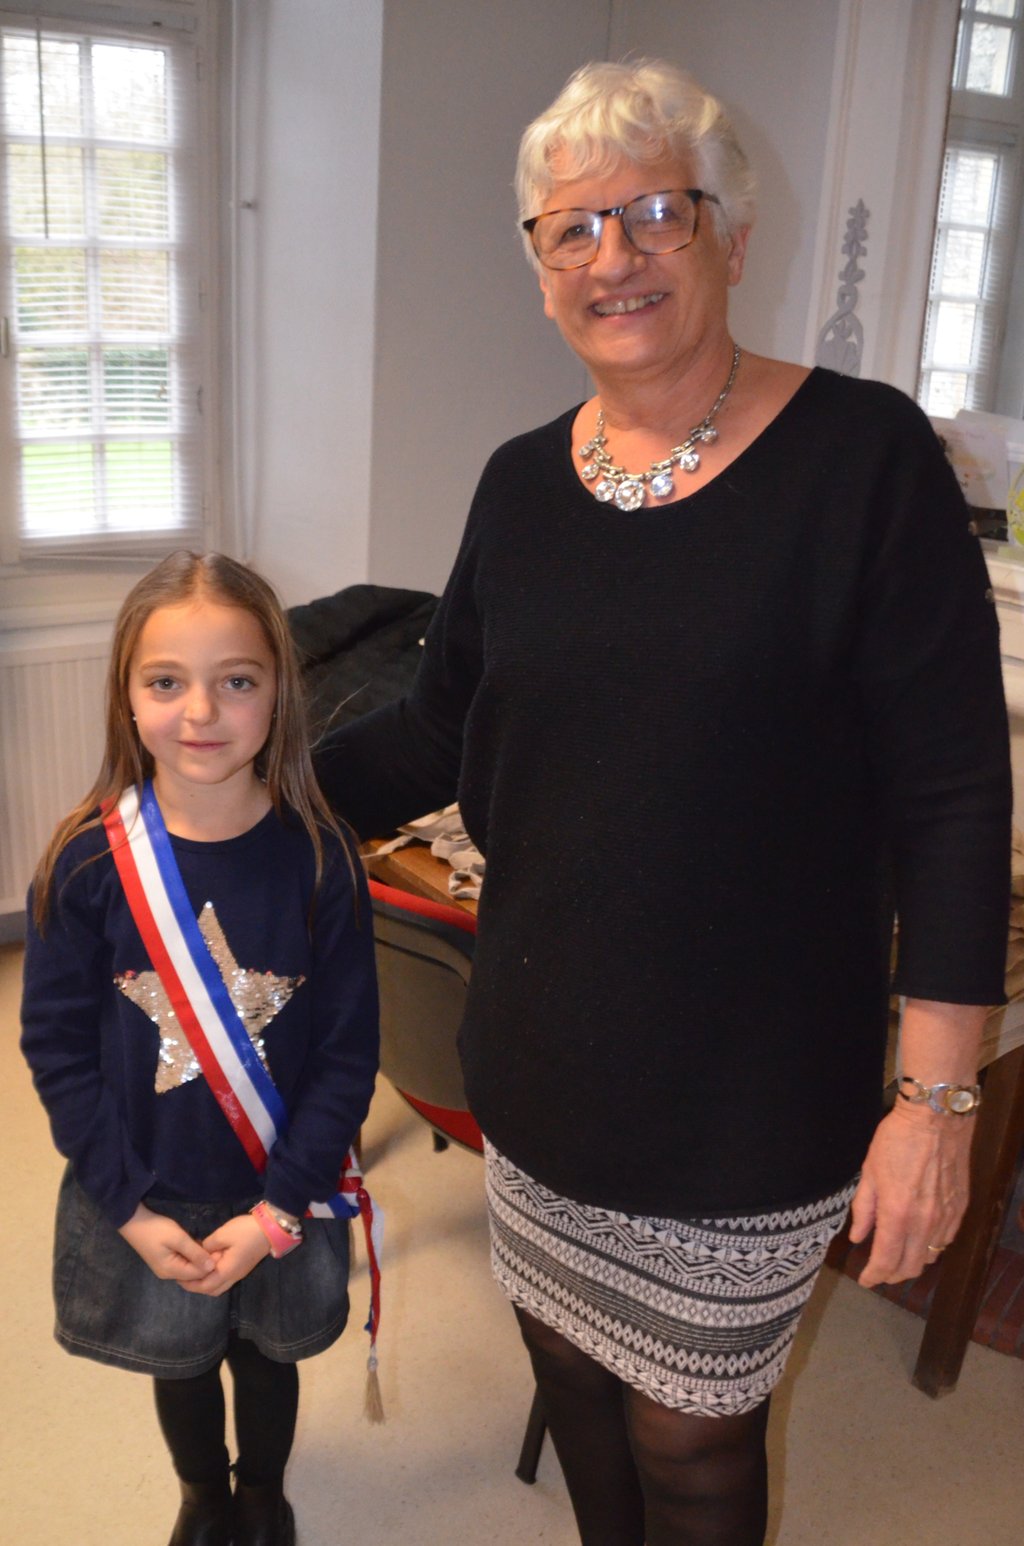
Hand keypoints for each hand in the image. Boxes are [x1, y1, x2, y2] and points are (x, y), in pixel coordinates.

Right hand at [118, 1202, 216, 1281]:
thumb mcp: (178, 1239)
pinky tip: (197, 1244)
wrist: (133, 1221)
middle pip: (193, 1273)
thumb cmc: (156, 1229)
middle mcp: (168, 1274)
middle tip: (215, 1247)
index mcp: (171, 1271)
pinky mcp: (165, 1260)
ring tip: (208, 1245)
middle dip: (205, 1261)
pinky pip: (183, 1262)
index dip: (210, 1264)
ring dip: (198, 1257)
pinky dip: (191, 1254)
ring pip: (189, 1267)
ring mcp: (165, 1268)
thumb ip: (195, 1253)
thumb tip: (212, 1267)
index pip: (198, 1275)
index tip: (220, 1251)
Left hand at [178, 1214, 270, 1296]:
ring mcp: (239, 1272)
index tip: (179, 1277)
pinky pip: (225, 1278)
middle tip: (185, 1276)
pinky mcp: (242, 1267)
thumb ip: (208, 1246)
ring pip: (219, 1285)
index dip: (190, 1284)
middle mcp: (233, 1276)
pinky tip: (209, 1264)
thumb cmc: (246, 1232)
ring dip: (206, 1282)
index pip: (205, 1286)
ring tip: (196, 1270)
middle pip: (212, 1290)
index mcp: (227, 1271)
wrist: (271, 1229)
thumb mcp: (223, 1234)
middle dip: (197, 1286)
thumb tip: (201, 1252)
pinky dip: (214, 1276)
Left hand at [848, 1101, 974, 1286]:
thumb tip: (858, 1237)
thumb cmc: (896, 1141)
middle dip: (891, 1275)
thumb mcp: (869, 1172)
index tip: (865, 1280)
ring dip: (912, 1264)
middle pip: (910, 1267)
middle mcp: (924, 1223)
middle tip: (879, 1271)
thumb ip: (864, 1209)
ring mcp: (945, 1218)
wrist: (936, 1119)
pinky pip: (945, 1242)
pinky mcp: (960, 1210)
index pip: (885, 1260)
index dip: (873, 1275)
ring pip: (930, 1258)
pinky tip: (919, 1240)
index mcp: (897, 1214)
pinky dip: (930, 1249)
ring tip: (897, 1257)